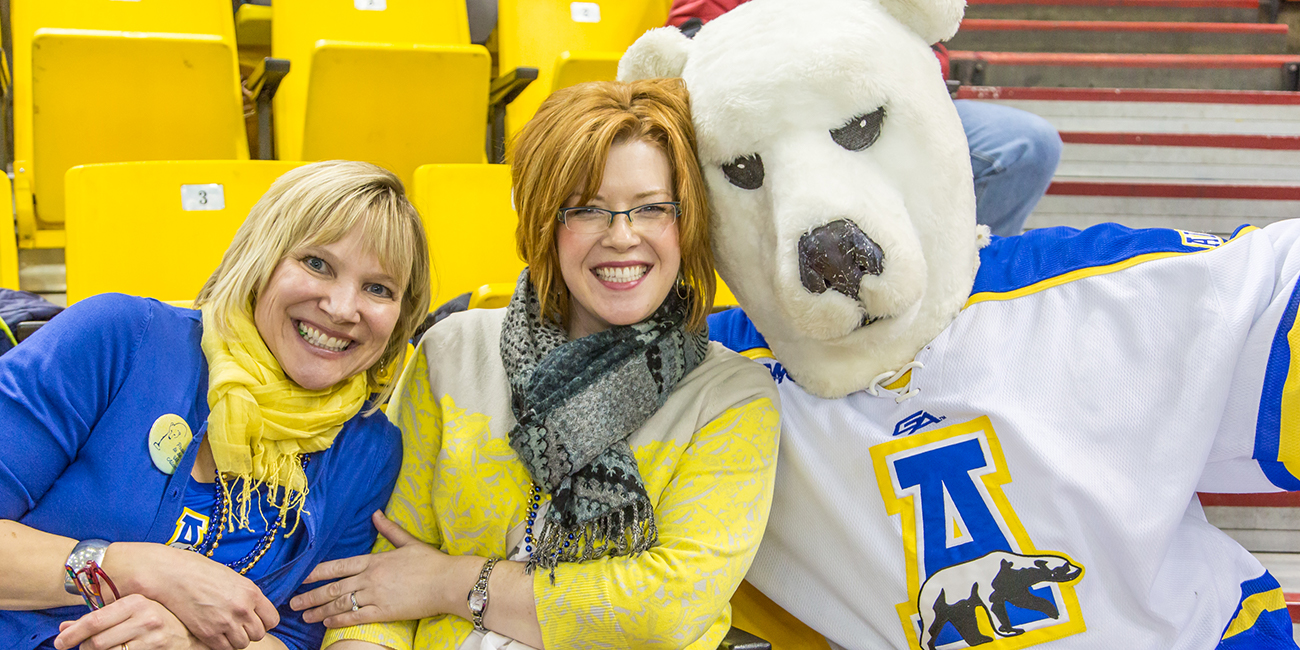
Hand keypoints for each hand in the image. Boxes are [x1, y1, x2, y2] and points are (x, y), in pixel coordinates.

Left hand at [53, 594, 202, 649]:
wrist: (193, 634)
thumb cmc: (160, 619)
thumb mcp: (132, 612)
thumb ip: (99, 618)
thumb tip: (64, 629)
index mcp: (137, 601)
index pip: (94, 621)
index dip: (72, 634)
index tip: (59, 642)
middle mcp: (146, 618)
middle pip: (97, 642)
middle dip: (84, 648)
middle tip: (83, 648)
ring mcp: (152, 638)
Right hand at [102, 542, 278, 649]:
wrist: (173, 575)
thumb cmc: (201, 572)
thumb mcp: (233, 579)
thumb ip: (247, 596)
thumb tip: (254, 609)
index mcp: (251, 592)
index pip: (272, 620)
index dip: (264, 621)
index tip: (255, 620)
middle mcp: (242, 609)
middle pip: (258, 634)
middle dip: (249, 631)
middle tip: (237, 625)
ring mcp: (225, 622)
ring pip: (242, 644)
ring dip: (235, 640)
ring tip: (224, 630)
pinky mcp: (208, 633)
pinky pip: (224, 649)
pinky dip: (221, 645)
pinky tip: (214, 634)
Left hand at [291, 511, 470, 627]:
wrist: (447, 582)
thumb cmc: (432, 563)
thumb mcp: (409, 542)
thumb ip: (390, 529)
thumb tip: (376, 514)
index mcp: (374, 560)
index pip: (338, 565)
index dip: (317, 572)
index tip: (302, 578)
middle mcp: (370, 578)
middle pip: (334, 588)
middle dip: (311, 596)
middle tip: (293, 603)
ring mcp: (375, 595)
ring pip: (340, 604)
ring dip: (320, 611)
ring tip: (305, 616)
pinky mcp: (383, 612)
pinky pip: (355, 617)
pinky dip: (338, 621)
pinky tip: (327, 624)